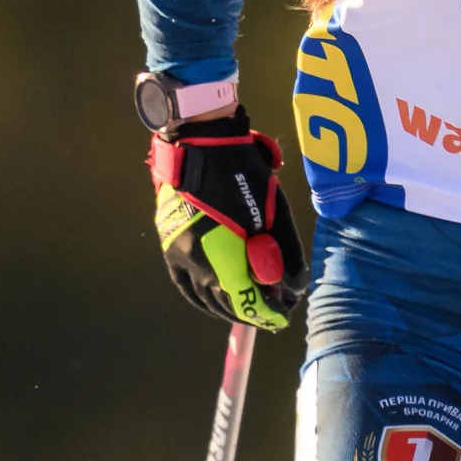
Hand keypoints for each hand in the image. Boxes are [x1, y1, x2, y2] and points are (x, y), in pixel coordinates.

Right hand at [141, 85, 305, 331]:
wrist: (199, 144)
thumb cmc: (244, 173)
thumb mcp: (274, 213)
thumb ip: (284, 254)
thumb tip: (290, 286)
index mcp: (223, 256)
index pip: (248, 300)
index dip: (269, 312)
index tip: (285, 316)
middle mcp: (196, 264)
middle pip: (227, 303)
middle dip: (253, 311)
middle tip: (275, 311)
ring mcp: (178, 257)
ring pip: (205, 299)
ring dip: (229, 309)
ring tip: (250, 309)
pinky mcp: (169, 247)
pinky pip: (185, 286)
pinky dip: (203, 299)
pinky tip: (217, 303)